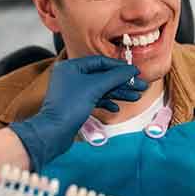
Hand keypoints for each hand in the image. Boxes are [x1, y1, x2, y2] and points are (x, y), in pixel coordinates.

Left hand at [10, 55, 146, 171]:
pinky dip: (107, 102)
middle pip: (103, 76)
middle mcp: (72, 76)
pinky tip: (117, 108)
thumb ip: (115, 77)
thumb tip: (132, 70)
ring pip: (101, 89)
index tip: (135, 72)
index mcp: (72, 67)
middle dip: (122, 82)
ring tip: (135, 97)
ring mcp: (74, 91)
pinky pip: (95, 99)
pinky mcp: (76, 105)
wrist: (53, 133)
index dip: (119, 67)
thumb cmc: (69, 106)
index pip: (100, 62)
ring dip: (118, 93)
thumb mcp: (95, 87)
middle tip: (140, 86)